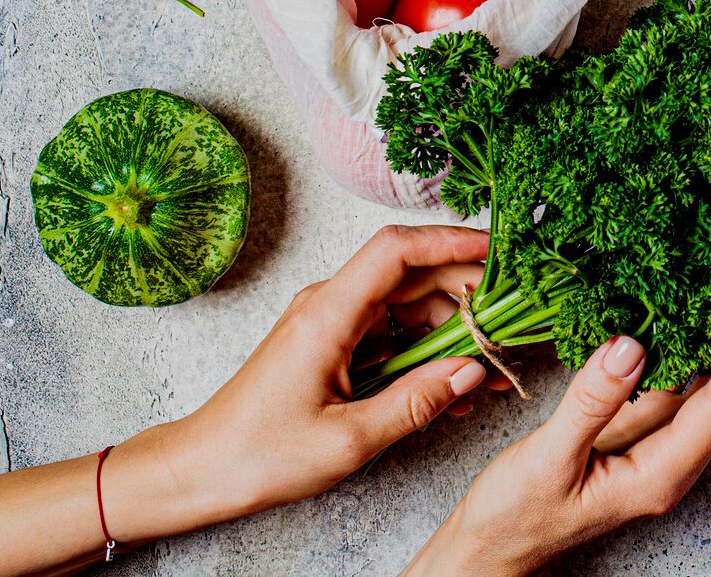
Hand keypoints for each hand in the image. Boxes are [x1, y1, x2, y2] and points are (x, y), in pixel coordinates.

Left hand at [102, 225, 499, 541]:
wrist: (200, 470)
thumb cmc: (258, 454)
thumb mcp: (347, 440)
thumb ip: (415, 403)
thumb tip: (471, 371)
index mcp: (328, 314)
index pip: (396, 250)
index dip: (451, 241)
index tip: (497, 250)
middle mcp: (329, 305)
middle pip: (410, 271)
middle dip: (465, 287)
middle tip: (510, 314)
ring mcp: (330, 323)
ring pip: (405, 303)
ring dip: (449, 325)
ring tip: (487, 362)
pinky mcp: (331, 345)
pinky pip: (389, 332)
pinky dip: (424, 349)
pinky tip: (449, 384)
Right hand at [404, 299, 710, 576]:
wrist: (489, 549)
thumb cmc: (513, 517)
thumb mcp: (546, 459)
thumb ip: (591, 404)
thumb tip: (632, 344)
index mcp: (659, 477)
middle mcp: (670, 464)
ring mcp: (657, 449)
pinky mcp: (637, 434)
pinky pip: (677, 389)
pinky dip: (692, 351)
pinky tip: (691, 316)